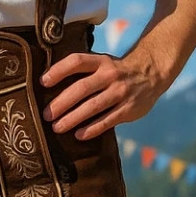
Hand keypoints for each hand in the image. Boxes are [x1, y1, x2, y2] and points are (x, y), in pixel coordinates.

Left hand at [40, 50, 168, 139]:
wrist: (152, 72)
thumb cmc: (115, 71)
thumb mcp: (102, 63)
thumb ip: (83, 72)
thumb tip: (49, 87)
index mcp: (101, 61)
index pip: (76, 62)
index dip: (59, 70)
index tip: (43, 82)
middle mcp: (110, 75)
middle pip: (82, 88)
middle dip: (62, 102)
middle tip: (46, 115)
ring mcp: (120, 92)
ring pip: (93, 106)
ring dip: (73, 118)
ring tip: (57, 127)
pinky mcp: (128, 109)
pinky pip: (107, 120)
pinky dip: (92, 129)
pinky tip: (79, 135)